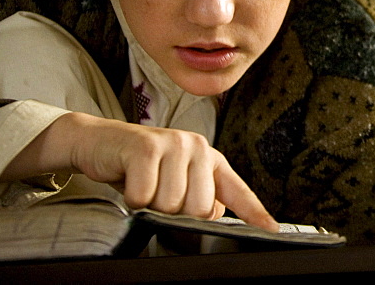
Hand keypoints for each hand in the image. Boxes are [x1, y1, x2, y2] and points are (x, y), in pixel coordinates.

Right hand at [12, 112, 277, 230]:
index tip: (272, 231)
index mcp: (211, 160)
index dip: (255, 214)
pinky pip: (144, 195)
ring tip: (144, 184)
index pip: (238, 191)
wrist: (101, 142)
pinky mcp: (146, 147)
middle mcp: (198, 148)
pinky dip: (132, 198)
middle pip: (198, 209)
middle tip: (158, 194)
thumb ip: (199, 197)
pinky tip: (129, 180)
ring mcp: (174, 144)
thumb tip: (215, 214)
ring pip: (170, 204)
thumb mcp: (175, 180)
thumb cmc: (141, 166)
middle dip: (174, 213)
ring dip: (150, 205)